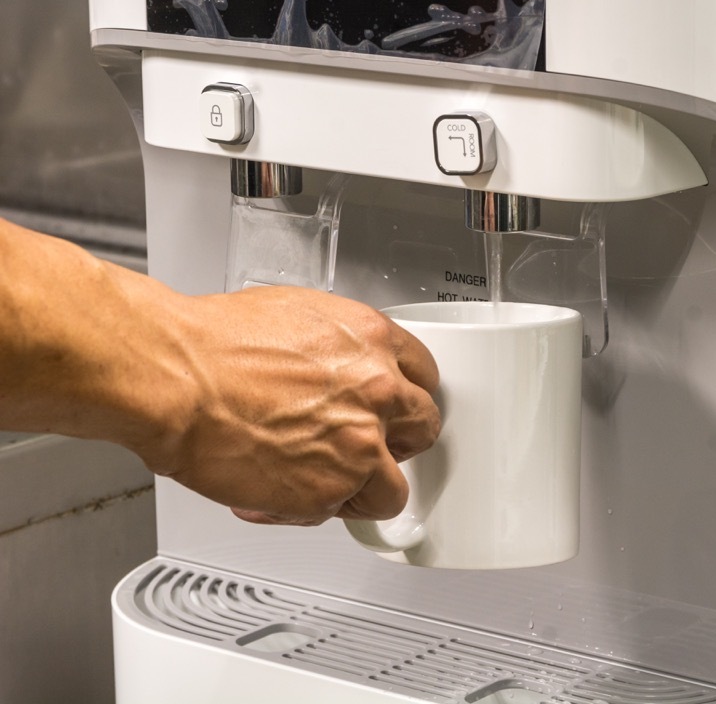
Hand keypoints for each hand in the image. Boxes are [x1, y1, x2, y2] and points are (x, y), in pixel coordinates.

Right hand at [149, 286, 439, 525]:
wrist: (176, 377)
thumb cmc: (213, 344)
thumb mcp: (298, 317)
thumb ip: (338, 350)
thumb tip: (339, 372)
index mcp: (373, 340)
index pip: (423, 375)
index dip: (404, 395)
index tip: (393, 407)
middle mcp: (378, 391)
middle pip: (423, 427)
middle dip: (396, 440)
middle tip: (365, 445)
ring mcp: (359, 445)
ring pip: (394, 488)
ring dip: (362, 488)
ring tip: (323, 481)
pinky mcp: (329, 492)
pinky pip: (338, 514)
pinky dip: (310, 511)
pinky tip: (277, 493)